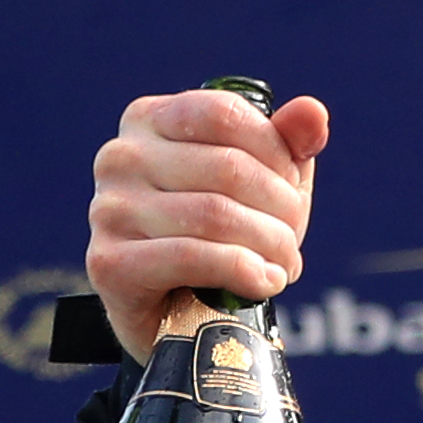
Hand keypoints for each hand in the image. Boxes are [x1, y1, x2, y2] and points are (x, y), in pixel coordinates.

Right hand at [87, 87, 331, 360]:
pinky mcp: (109, 262)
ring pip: (216, 215)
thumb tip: (313, 111)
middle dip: (282, 211)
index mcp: (151, 120)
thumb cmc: (225, 233)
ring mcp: (109, 208)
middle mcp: (121, 157)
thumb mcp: (265, 182)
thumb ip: (288, 144)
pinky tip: (265, 281)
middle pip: (229, 168)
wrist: (179, 310)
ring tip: (283, 265)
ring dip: (271, 246)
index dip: (277, 155)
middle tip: (291, 241)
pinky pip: (192, 257)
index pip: (226, 115)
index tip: (292, 191)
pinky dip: (244, 271)